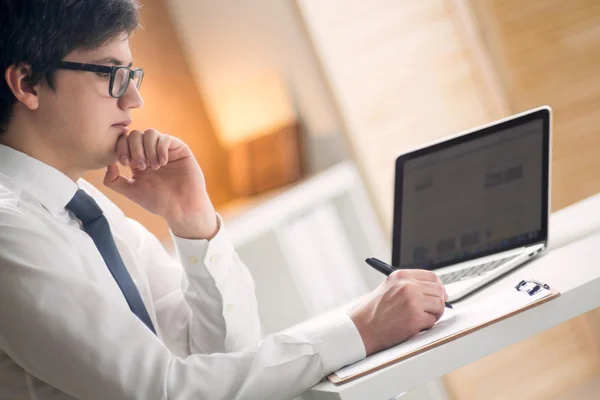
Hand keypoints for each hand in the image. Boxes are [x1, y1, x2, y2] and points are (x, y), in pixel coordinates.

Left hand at [103, 128, 218, 239]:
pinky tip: (162, 163)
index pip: (124, 142)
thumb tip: (107, 163)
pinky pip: (166, 138)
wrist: (181, 207)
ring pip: (150, 133)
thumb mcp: (131, 191)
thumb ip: (113, 180)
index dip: (121, 147)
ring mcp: (165, 149)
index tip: (125, 163)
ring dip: (148, 149)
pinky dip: (161, 149)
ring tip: (154, 166)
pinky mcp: (179, 149)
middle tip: (142, 166)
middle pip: (135, 134)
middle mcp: (150, 152)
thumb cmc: (158, 201)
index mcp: (137, 160)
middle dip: (135, 148)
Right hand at [348, 269, 447, 355]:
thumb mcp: (388, 288)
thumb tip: (432, 290)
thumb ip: (408, 285)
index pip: (431, 276)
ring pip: (439, 305)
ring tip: (419, 319)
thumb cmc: (373, 312)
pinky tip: (412, 326)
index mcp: (401, 276)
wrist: (362, 328)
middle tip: (433, 310)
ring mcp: (413, 301)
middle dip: (438, 302)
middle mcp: (408, 285)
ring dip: (433, 314)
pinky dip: (425, 325)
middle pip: (438, 290)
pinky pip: (432, 320)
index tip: (441, 294)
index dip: (439, 286)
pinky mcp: (416, 317)